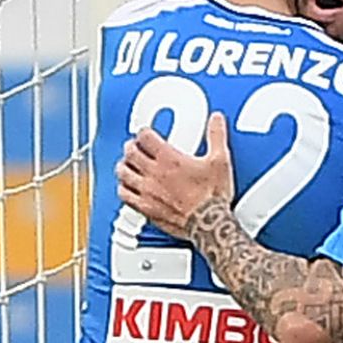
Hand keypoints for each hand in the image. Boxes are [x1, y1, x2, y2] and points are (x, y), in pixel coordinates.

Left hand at [117, 115, 238, 247]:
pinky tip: (126, 187)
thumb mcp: (220, 160)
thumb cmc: (212, 195)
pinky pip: (124, 196)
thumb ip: (216, 136)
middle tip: (133, 145)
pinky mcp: (145, 208)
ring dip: (123, 166)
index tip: (145, 132)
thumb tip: (216, 120)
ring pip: (123, 173)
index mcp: (169, 160)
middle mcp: (154, 174)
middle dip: (130, 146)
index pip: (145, 137)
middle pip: (130, 153)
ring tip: (126, 164)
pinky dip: (123, 189)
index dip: (143, 132)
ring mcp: (147, 192)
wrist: (208, 223)